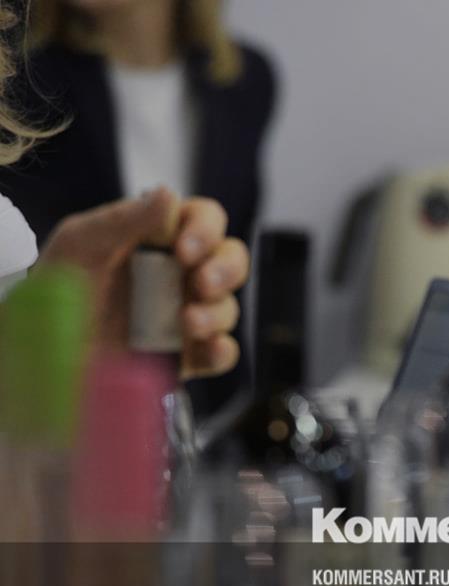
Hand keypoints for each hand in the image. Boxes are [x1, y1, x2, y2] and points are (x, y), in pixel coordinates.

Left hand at [36, 187, 249, 378]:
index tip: (184, 249)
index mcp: (162, 240)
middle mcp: (181, 275)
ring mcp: (187, 315)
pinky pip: (222, 353)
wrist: (44, 351)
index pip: (206, 220)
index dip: (205, 230)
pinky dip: (223, 350)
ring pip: (228, 307)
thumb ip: (124, 218)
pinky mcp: (187, 355)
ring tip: (188, 323)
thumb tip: (169, 193)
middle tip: (202, 283)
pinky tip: (210, 346)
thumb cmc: (56, 289)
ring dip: (217, 312)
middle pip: (231, 259)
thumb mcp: (80, 244)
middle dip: (225, 269)